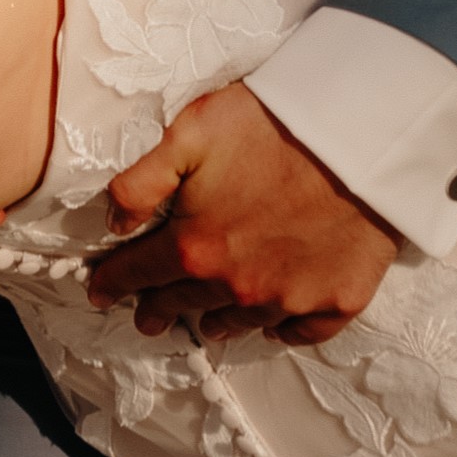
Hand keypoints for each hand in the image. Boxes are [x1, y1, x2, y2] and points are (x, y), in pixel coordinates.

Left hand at [86, 82, 400, 344]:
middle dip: (158, 310)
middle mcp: (239, 285)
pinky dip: (281, 330)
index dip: (114, 282)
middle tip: (145, 318)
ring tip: (204, 324)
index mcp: (196, 248)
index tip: (98, 292)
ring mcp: (291, 299)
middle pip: (186, 303)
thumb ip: (140, 184)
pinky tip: (272, 326)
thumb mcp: (186, 136)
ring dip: (216, 322)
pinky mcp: (339, 300)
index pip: (141, 273)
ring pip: (240, 323)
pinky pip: (300, 331)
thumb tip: (113, 223)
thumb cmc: (267, 125)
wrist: (358, 136)